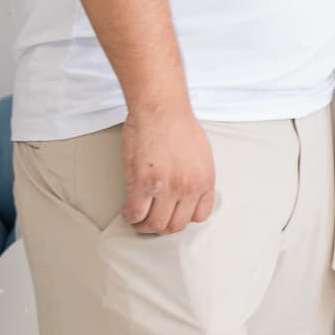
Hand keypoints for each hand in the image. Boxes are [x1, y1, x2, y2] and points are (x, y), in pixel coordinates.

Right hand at [122, 105, 214, 235]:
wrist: (161, 108)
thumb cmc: (178, 123)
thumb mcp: (201, 153)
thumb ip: (195, 175)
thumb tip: (186, 191)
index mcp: (205, 180)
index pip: (200, 216)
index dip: (183, 217)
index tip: (173, 214)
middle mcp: (189, 188)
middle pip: (176, 225)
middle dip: (162, 226)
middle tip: (151, 220)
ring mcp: (167, 188)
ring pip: (156, 224)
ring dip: (145, 226)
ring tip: (138, 219)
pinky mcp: (145, 184)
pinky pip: (136, 214)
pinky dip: (131, 217)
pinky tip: (128, 211)